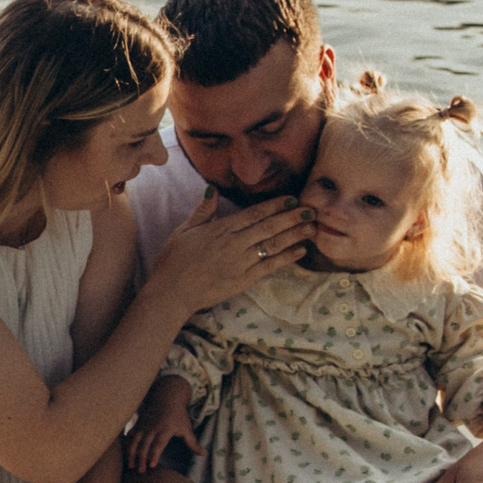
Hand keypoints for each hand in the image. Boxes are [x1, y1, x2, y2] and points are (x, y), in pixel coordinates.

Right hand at [126, 410, 198, 473]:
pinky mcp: (137, 425)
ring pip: (134, 441)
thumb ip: (193, 443)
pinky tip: (125, 455)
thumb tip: (203, 454)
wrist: (166, 397)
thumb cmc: (178, 415)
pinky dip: (126, 445)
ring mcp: (143, 426)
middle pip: (144, 445)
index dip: (154, 455)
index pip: (158, 444)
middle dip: (141, 458)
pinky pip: (129, 436)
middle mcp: (152, 428)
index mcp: (165, 429)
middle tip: (140, 471)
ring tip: (130, 466)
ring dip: (131, 454)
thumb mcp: (186, 428)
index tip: (152, 466)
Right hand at [147, 190, 315, 315]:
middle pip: (269, 227)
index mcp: (220, 229)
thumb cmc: (174, 260)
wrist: (171, 292)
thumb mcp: (185, 230)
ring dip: (294, 235)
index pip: (254, 213)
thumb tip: (213, 189)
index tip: (292, 198)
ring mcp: (240, 263)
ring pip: (273, 245)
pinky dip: (287, 258)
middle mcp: (234, 244)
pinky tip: (300, 251)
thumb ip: (204, 211)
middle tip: (311, 209)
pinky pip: (270, 266)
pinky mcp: (243, 280)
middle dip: (292, 217)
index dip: (275, 205)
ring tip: (312, 227)